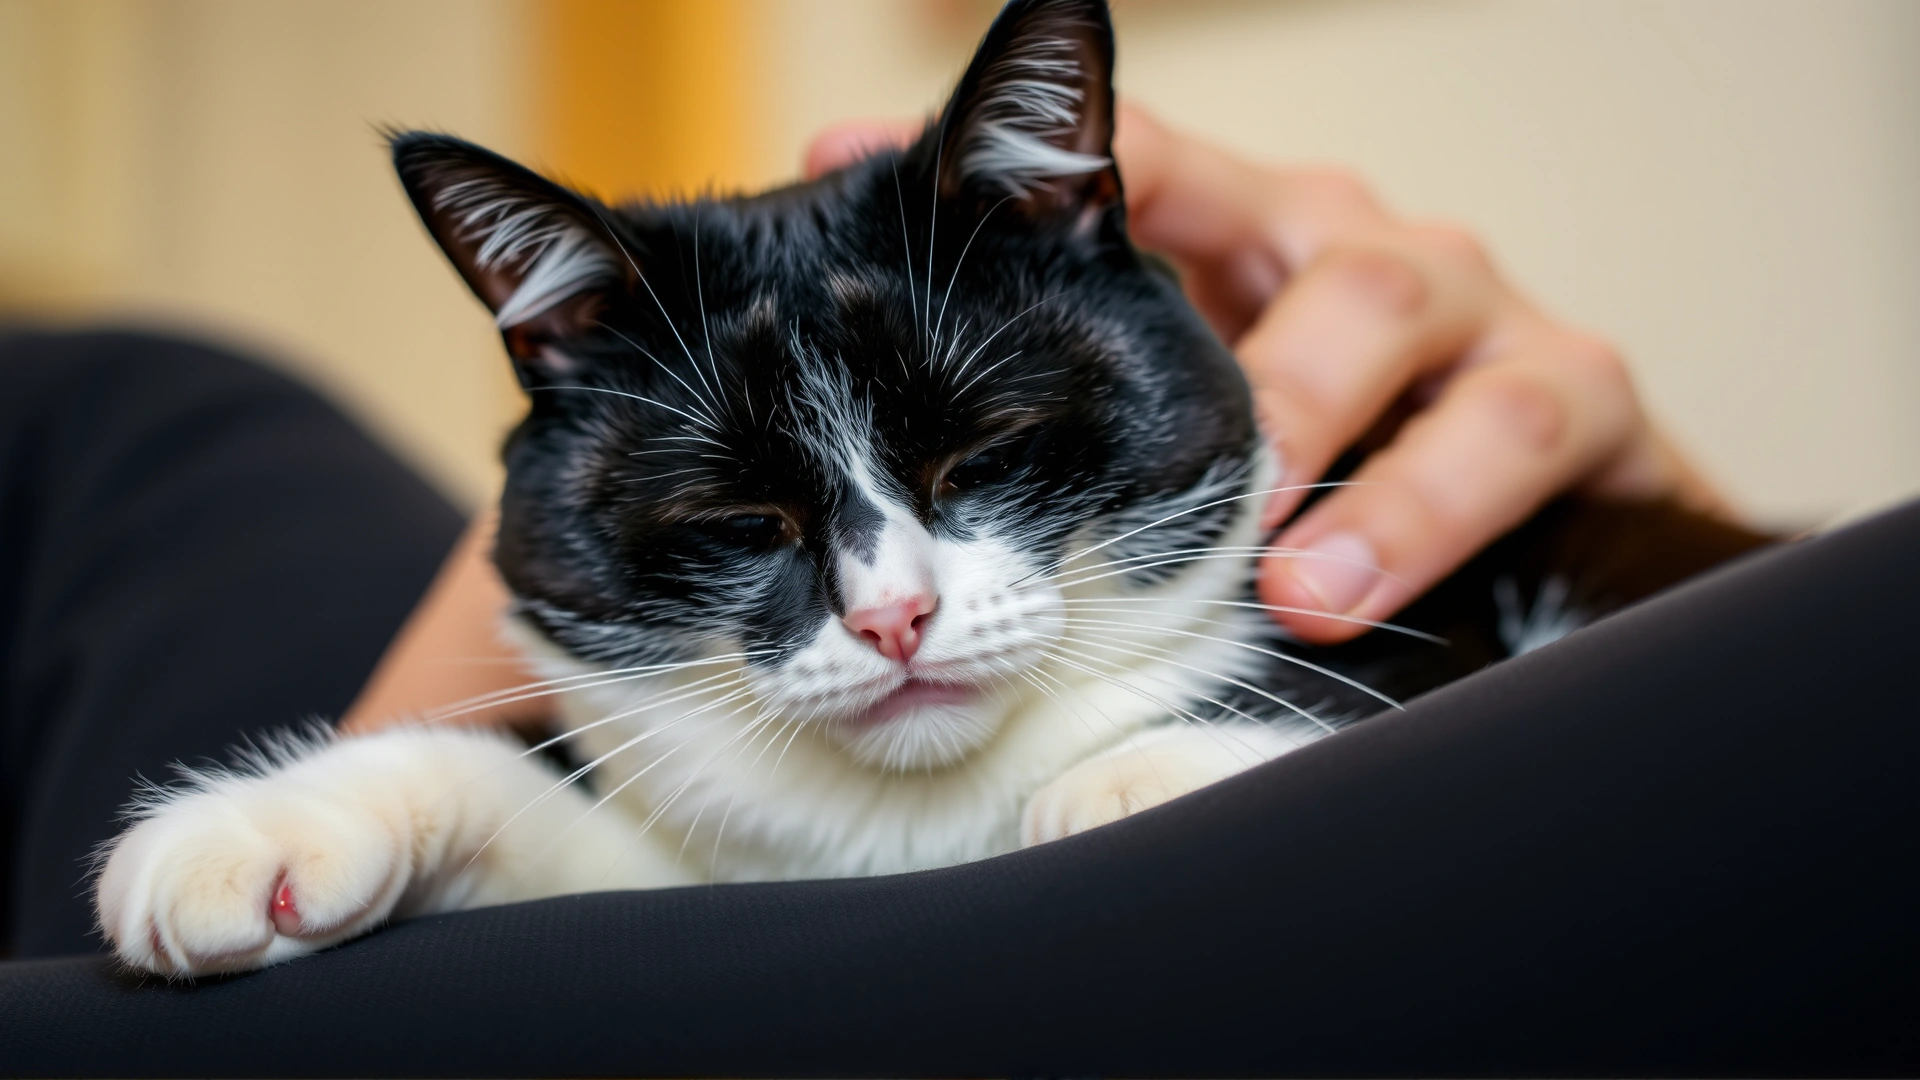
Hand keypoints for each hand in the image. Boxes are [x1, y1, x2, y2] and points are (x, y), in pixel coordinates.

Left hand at [808, 105, 1729, 643]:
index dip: (1005, 173)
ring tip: (1253, 563)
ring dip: (1304, 430)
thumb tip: (898, 466)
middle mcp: (1352, 243)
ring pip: (1387, 308)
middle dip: (1183, 329)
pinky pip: (1507, 427)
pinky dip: (1420, 510)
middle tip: (1108, 442)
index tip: (843, 166)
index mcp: (1246, 239)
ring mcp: (1470, 307)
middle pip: (1258, 224)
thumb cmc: (1337, 483)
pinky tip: (1334, 587)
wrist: (1553, 541)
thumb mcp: (1200, 443)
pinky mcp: (1573, 392)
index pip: (1130, 170)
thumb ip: (1095, 431)